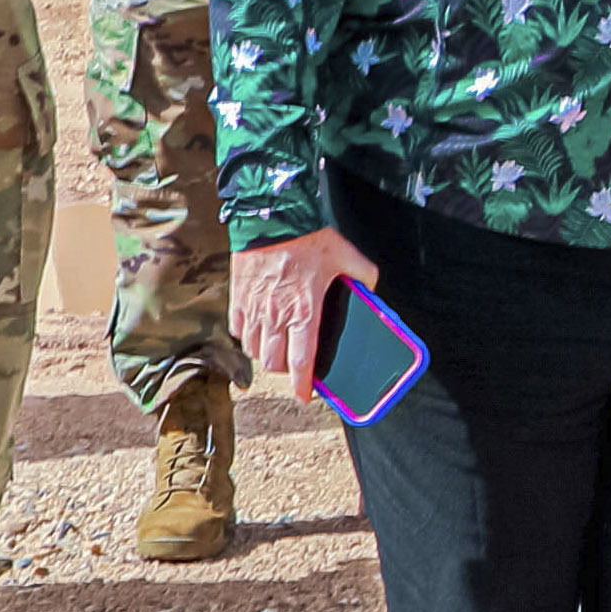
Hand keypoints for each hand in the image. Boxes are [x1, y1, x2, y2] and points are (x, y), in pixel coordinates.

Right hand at [232, 224, 377, 404]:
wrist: (271, 214)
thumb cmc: (308, 236)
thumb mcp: (346, 254)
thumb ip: (363, 275)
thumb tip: (372, 287)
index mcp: (305, 311)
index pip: (302, 361)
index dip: (302, 384)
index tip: (304, 396)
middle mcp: (277, 315)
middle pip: (274, 362)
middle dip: (284, 370)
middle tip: (293, 365)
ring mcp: (255, 307)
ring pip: (254, 350)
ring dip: (266, 354)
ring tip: (276, 348)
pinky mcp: (238, 296)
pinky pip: (238, 329)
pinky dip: (247, 336)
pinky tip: (257, 330)